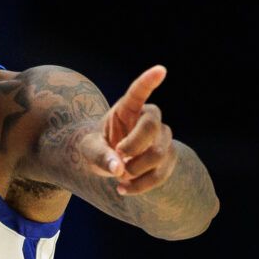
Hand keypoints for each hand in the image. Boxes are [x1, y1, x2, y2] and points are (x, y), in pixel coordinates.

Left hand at [91, 66, 176, 196]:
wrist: (110, 162)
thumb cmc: (98, 148)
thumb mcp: (89, 150)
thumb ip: (100, 156)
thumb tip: (118, 168)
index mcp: (127, 108)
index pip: (139, 91)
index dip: (149, 81)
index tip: (161, 69)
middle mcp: (149, 118)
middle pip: (151, 128)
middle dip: (133, 148)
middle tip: (118, 159)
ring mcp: (162, 136)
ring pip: (159, 153)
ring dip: (136, 170)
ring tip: (120, 177)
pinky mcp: (169, 156)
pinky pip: (161, 173)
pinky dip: (142, 185)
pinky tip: (124, 188)